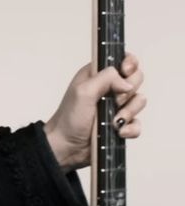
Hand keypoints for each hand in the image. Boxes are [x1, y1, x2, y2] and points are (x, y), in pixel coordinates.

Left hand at [44, 53, 145, 171]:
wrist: (67, 146)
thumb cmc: (69, 118)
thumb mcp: (83, 92)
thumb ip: (105, 79)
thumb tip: (126, 82)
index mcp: (96, 75)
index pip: (121, 59)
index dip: (129, 63)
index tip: (126, 71)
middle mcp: (108, 88)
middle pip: (135, 79)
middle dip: (128, 91)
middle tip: (114, 100)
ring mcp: (115, 106)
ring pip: (139, 101)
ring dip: (128, 112)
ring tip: (113, 120)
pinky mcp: (121, 124)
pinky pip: (137, 123)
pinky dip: (130, 128)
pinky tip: (118, 131)